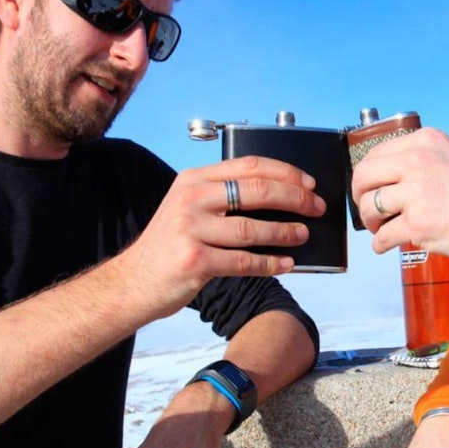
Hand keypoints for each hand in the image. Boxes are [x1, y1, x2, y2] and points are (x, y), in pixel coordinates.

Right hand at [120, 155, 324, 321]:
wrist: (132, 282)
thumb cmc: (168, 246)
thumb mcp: (188, 209)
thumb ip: (221, 198)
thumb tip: (277, 199)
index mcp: (193, 180)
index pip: (248, 165)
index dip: (285, 173)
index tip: (309, 183)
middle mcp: (191, 199)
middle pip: (256, 191)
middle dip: (294, 199)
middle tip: (317, 207)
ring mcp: (191, 229)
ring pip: (253, 228)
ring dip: (285, 232)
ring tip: (303, 235)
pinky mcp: (194, 260)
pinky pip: (243, 261)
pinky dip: (270, 263)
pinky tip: (286, 264)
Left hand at [350, 128, 448, 266]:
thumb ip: (418, 163)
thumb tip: (381, 181)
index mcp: (426, 142)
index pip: (374, 154)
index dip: (366, 177)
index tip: (369, 190)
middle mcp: (419, 160)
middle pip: (363, 177)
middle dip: (359, 197)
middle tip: (368, 212)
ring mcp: (418, 192)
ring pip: (368, 207)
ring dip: (371, 223)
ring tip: (382, 229)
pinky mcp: (419, 224)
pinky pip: (383, 236)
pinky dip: (380, 244)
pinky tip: (387, 246)